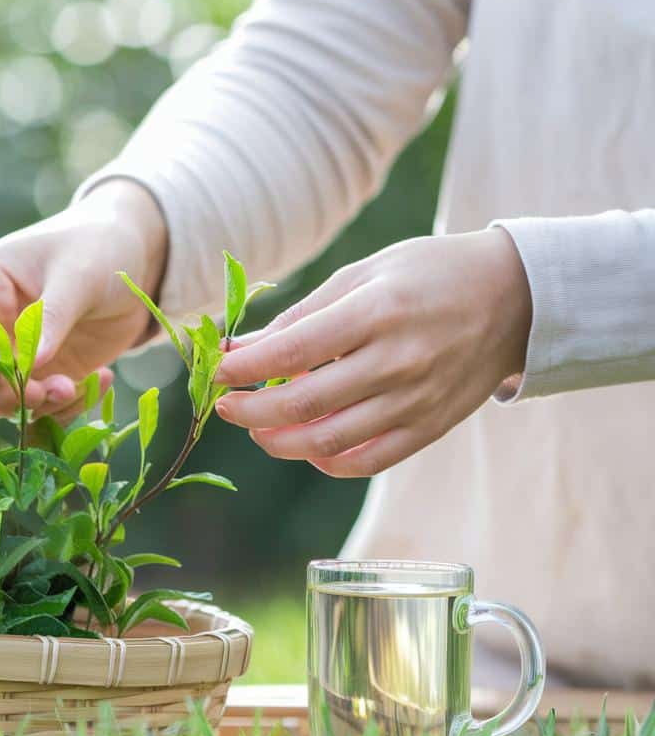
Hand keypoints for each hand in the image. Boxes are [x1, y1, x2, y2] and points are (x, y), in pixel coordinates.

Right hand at [0, 180, 167, 418]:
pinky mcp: (48, 369)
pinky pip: (45, 404)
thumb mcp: (79, 273)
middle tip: (40, 396)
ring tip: (74, 387)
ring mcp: (19, 350)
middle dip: (2, 394)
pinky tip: (102, 378)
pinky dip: (69, 405)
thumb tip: (31, 365)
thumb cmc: (97, 246)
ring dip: (38, 403)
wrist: (134, 254)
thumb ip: (53, 316)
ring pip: (6, 397)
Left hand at [213, 228, 531, 476]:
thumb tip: (242, 348)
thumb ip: (301, 315)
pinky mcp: (430, 427)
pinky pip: (367, 461)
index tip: (218, 371)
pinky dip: (325, 461)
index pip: (291, 352)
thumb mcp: (362, 274)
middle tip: (224, 406)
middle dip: (249, 411)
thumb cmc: (428, 275)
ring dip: (279, 441)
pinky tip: (304, 444)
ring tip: (257, 427)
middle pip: (303, 404)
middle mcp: (397, 361)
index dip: (244, 369)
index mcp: (376, 312)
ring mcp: (415, 400)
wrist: (517, 297)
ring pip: (329, 441)